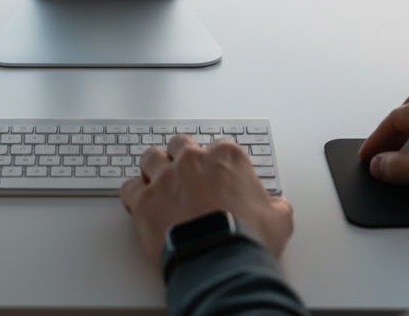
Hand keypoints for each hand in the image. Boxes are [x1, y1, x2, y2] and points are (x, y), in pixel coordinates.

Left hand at [120, 135, 293, 268]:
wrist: (220, 264)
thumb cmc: (248, 240)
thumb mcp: (278, 219)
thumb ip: (276, 205)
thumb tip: (278, 206)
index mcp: (226, 157)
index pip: (217, 147)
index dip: (215, 164)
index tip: (215, 176)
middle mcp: (192, 160)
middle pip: (179, 145)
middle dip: (180, 157)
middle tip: (184, 176)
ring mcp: (165, 177)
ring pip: (150, 158)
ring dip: (153, 169)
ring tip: (158, 185)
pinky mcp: (144, 200)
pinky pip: (130, 188)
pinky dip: (134, 195)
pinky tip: (139, 204)